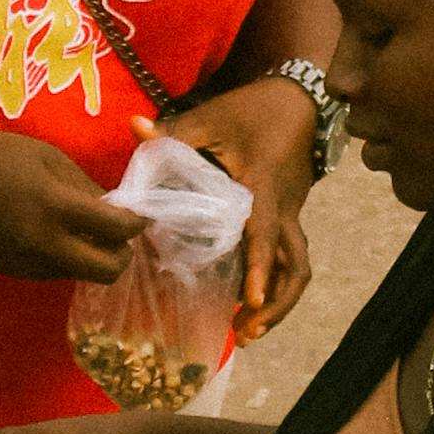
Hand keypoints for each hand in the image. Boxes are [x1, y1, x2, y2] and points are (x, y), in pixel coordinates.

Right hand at [0, 130, 139, 284]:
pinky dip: (66, 256)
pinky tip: (53, 232)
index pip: (116, 229)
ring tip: (83, 227)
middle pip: (107, 271)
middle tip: (119, 233)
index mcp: (54, 206)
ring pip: (82, 273)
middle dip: (122, 253)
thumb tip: (117, 210)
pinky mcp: (14, 272)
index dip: (136, 223)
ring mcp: (28, 263)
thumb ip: (86, 187)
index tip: (139, 214)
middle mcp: (44, 244)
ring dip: (93, 256)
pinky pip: (56, 271)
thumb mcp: (47, 157)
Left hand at [167, 71, 316, 342]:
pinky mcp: (288, 220)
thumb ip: (174, 132)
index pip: (266, 233)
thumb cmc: (251, 110)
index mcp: (265, 186)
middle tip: (245, 333)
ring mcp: (291, 216)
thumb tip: (134, 127)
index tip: (248, 300)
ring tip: (247, 333)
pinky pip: (289, 262)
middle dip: (274, 304)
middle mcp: (286, 208)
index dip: (259, 268)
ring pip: (297, 270)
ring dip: (277, 304)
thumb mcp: (211, 117)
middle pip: (295, 267)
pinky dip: (272, 287)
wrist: (299, 101)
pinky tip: (246, 307)